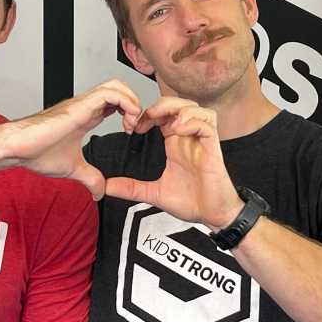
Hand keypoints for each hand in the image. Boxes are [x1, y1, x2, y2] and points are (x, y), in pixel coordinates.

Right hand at [1, 79, 141, 199]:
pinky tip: (127, 120)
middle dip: (134, 102)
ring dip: (132, 101)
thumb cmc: (37, 152)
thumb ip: (89, 178)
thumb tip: (98, 193)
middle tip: (135, 126)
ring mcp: (83, 103)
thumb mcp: (73, 169)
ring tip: (132, 123)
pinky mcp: (80, 106)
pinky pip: (111, 93)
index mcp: (86, 116)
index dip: (129, 112)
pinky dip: (126, 103)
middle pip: (119, 87)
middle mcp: (86, 106)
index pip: (115, 101)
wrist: (18, 148)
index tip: (131, 131)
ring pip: (117, 85)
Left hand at [106, 97, 242, 230]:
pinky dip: (194, 122)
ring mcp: (203, 144)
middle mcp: (190, 140)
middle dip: (163, 104)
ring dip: (180, 109)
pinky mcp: (214, 151)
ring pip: (198, 109)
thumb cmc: (192, 202)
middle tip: (148, 115)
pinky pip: (208, 127)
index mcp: (176, 144)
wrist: (213, 217)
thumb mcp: (154, 193)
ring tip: (166, 121)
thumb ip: (132, 187)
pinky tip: (180, 129)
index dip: (149, 113)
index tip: (135, 126)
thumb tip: (107, 186)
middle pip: (181, 105)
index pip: (165, 115)